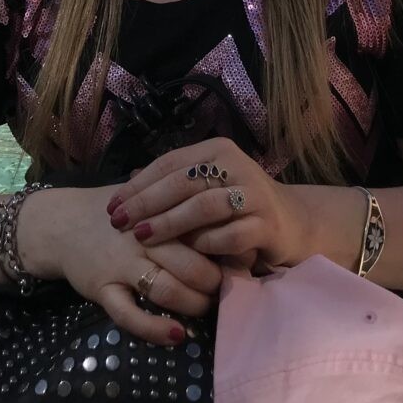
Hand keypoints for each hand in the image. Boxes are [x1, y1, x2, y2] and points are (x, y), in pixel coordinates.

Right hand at [16, 185, 221, 346]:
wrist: (60, 223)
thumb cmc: (115, 212)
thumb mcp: (147, 197)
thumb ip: (180, 202)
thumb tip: (227, 207)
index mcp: (157, 213)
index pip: (200, 229)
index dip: (225, 247)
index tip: (241, 258)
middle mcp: (142, 239)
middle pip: (189, 263)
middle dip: (214, 281)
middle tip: (226, 287)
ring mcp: (121, 265)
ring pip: (165, 289)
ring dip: (192, 304)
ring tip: (205, 308)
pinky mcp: (103, 289)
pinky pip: (129, 315)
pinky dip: (155, 328)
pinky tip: (177, 335)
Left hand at [106, 140, 310, 270]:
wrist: (290, 221)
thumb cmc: (238, 204)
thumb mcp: (207, 186)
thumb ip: (175, 181)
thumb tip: (130, 180)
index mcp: (218, 150)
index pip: (170, 162)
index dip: (139, 184)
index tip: (112, 205)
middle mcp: (236, 165)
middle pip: (183, 182)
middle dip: (147, 203)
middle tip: (120, 222)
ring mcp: (254, 194)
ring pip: (204, 206)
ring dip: (169, 223)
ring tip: (143, 237)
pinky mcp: (267, 224)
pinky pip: (230, 235)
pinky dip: (205, 243)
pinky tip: (188, 252)